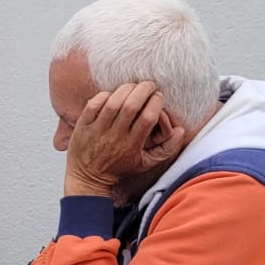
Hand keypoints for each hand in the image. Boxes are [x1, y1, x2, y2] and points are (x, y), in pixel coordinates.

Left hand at [64, 81, 184, 197]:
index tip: (158, 96)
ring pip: (113, 103)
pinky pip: (93, 105)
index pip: (148, 117)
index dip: (155, 102)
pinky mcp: (83, 127)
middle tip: (148, 84)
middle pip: (131, 106)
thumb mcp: (145, 164)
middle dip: (143, 90)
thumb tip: (181, 130)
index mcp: (132, 145)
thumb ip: (166, 149)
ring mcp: (97, 131)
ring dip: (125, 89)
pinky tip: (112, 94)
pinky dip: (103, 95)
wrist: (88, 179)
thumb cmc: (119, 169)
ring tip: (132, 86)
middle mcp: (115, 137)